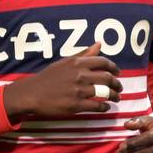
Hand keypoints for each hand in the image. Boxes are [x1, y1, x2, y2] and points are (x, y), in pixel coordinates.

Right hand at [3, 42, 122, 120]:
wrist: (32, 94)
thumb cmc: (49, 78)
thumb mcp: (65, 62)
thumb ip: (84, 54)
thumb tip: (99, 44)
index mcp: (77, 63)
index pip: (103, 62)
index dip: (114, 67)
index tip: (117, 73)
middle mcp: (80, 75)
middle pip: (107, 78)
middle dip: (117, 84)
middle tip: (119, 88)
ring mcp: (78, 91)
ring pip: (105, 93)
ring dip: (114, 96)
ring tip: (116, 98)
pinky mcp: (76, 105)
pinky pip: (96, 106)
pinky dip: (104, 107)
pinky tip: (105, 107)